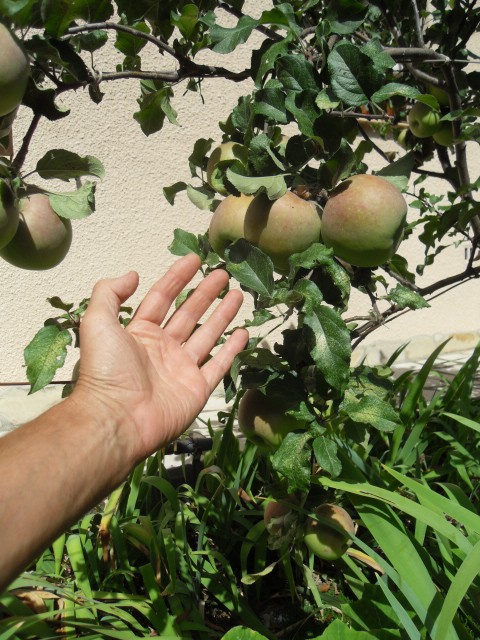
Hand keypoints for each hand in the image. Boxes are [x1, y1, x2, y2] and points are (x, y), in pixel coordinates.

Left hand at [72, 254, 247, 462]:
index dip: (177, 277)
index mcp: (139, 332)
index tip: (195, 260)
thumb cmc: (107, 370)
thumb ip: (109, 293)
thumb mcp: (96, 322)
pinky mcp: (197, 388)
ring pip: (207, 335)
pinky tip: (244, 333)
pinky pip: (218, 365)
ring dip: (222, 315)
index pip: (162, 297)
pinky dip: (232, 350)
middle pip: (188, 313)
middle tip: (223, 274)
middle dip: (205, 293)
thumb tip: (132, 274)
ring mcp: (182, 368)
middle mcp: (162, 348)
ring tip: (238, 295)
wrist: (119, 418)